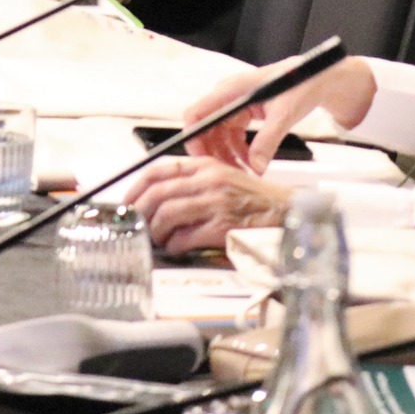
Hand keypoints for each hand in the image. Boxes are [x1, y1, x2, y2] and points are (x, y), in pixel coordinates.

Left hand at [125, 158, 292, 254]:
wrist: (286, 212)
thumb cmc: (255, 199)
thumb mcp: (223, 178)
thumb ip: (194, 181)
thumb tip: (159, 198)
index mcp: (206, 165)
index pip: (159, 170)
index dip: (137, 187)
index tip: (128, 202)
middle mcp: (208, 179)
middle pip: (158, 193)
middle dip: (141, 212)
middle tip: (137, 225)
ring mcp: (215, 202)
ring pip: (167, 214)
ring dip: (156, 231)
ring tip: (157, 239)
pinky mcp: (222, 225)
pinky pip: (185, 236)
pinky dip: (174, 245)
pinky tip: (176, 248)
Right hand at [180, 55, 377, 172]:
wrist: (318, 77)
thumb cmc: (301, 85)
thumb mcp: (284, 114)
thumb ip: (268, 140)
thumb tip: (256, 168)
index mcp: (231, 90)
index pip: (197, 113)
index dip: (194, 138)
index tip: (203, 162)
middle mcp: (228, 96)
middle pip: (206, 128)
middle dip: (214, 153)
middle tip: (227, 176)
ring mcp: (235, 104)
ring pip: (220, 135)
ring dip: (228, 155)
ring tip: (245, 173)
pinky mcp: (245, 112)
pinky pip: (233, 135)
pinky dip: (240, 151)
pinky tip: (252, 164)